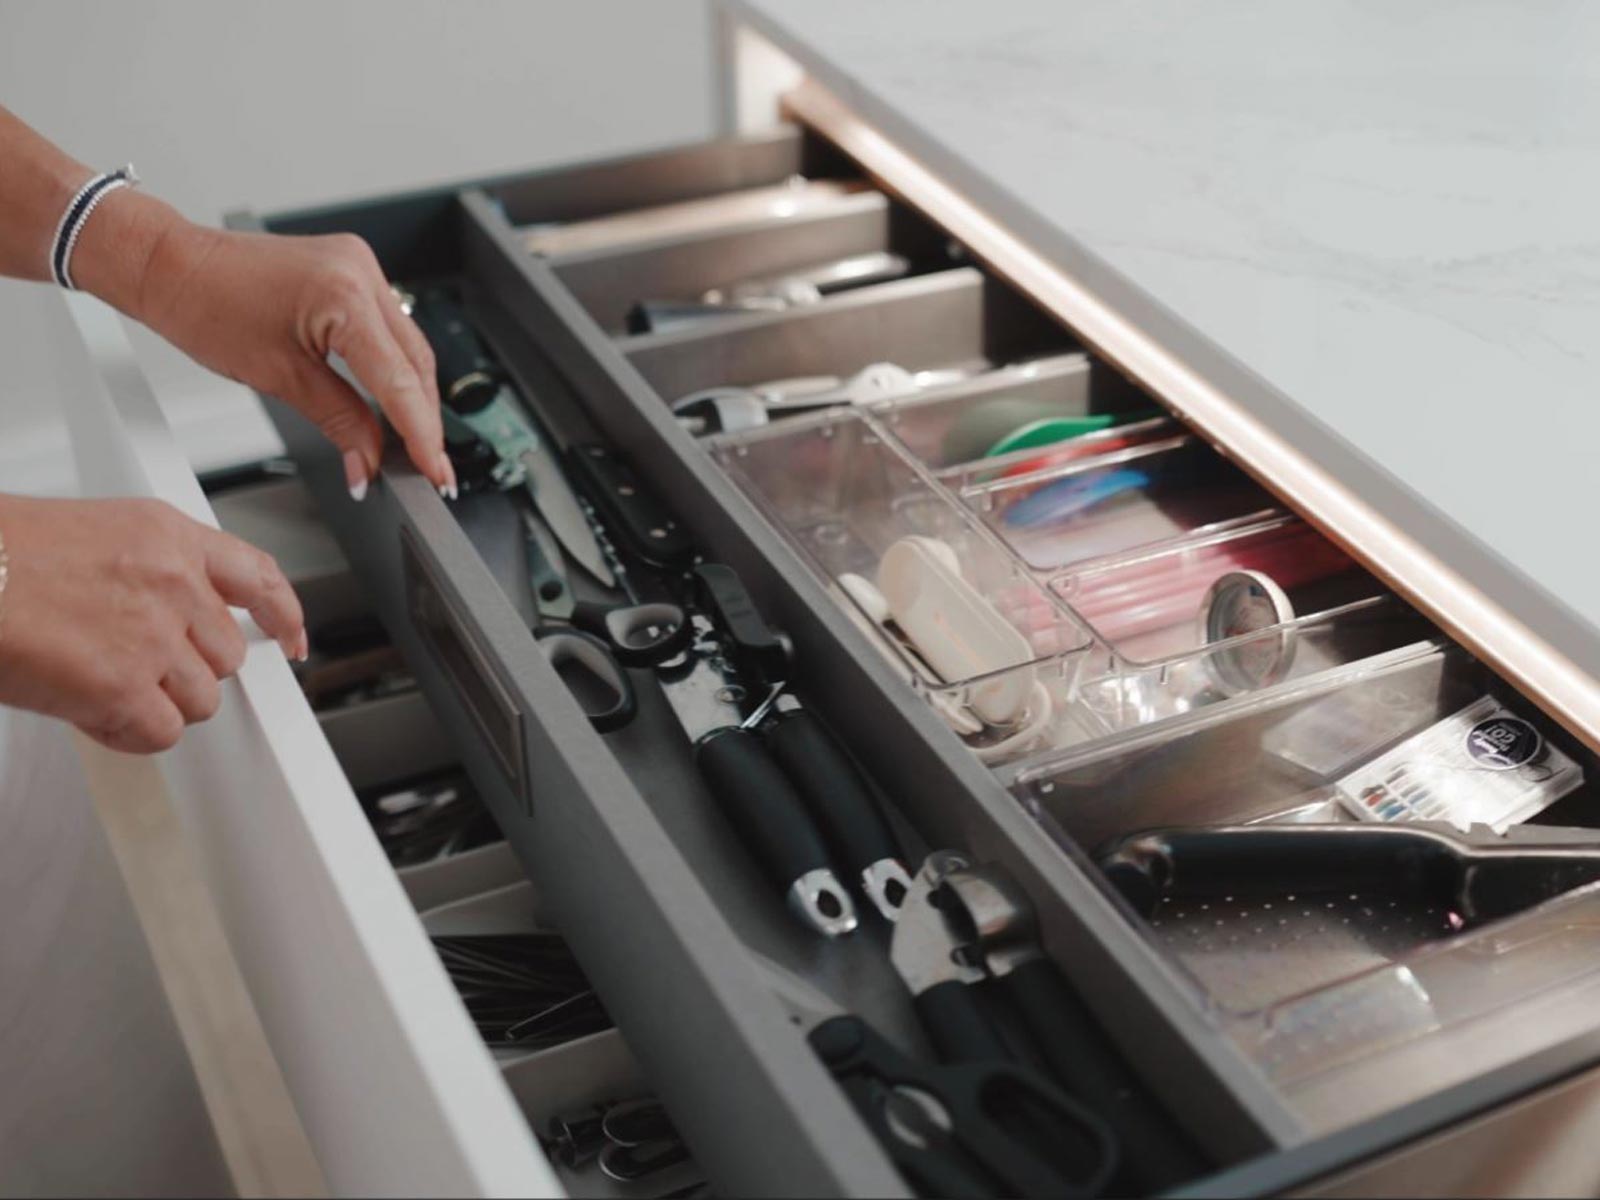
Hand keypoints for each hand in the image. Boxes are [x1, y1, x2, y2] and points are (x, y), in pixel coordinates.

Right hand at [0, 495, 305, 753]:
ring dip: (155, 703)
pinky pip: (162, 732)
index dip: (282, 614)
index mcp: (167, 535)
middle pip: (226, 655)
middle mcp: (172, 581)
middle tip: (131, 666)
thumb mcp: (92, 537)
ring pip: (200, 699)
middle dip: (185, 670)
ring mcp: (152, 634)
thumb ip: (147, 571)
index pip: (257, 576)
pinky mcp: (123, 685)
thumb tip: (173, 617)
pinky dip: (131, 734)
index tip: (292, 638)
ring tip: (97, 683)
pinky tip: (95, 715)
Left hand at [72, 197, 455, 500]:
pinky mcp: (351, 271)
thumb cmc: (204, 305)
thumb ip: (339, 421)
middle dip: (425, 420)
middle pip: (416, 362)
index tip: (435, 473)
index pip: (399, 381)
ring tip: (415, 442)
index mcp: (344, 294)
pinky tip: (394, 398)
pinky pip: (389, 327)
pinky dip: (393, 366)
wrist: (171, 265)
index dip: (422, 434)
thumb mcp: (278, 378)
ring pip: (409, 345)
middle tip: (431, 469)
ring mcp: (360, 267)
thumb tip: (367, 462)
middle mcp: (361, 272)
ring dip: (412, 395)